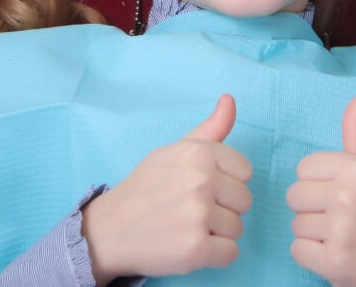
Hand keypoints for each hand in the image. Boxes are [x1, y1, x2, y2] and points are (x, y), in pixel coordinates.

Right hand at [81, 94, 252, 283]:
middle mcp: (200, 181)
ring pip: (238, 228)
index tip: (200, 187)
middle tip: (190, 209)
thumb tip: (230, 98)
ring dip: (217, 233)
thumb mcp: (175, 151)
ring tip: (186, 226)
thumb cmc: (147, 187)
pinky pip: (231, 253)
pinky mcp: (196, 249)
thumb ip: (210, 129)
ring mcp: (198, 216)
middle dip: (223, 208)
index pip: (245, 172)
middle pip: (244, 201)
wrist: (110, 228)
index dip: (225, 182)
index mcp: (198, 153)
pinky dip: (213, 255)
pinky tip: (188, 244)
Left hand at [287, 96, 355, 286]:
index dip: (318, 183)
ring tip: (343, 236)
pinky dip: (313, 256)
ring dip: (314, 234)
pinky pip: (297, 250)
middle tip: (342, 217)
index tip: (341, 194)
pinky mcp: (334, 261)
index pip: (303, 168)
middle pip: (294, 196)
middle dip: (312, 208)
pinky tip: (338, 253)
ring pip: (295, 225)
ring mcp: (340, 230)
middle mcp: (347, 196)